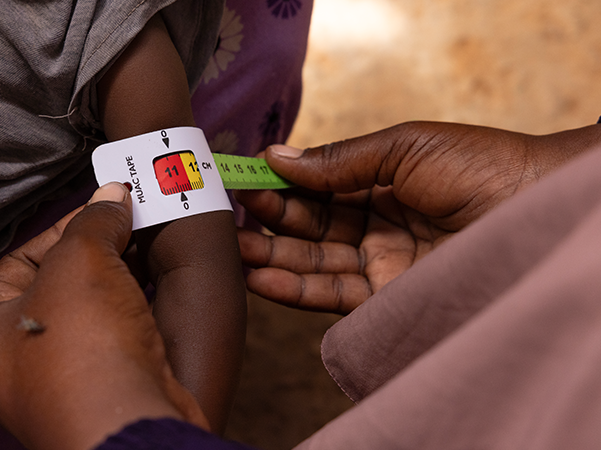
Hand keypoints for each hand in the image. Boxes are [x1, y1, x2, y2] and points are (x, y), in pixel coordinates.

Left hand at [0, 183, 207, 449]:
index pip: (21, 257)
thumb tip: (112, 194)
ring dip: (119, 282)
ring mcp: (58, 381)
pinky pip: (113, 340)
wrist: (127, 422)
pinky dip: (132, 314)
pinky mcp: (99, 393)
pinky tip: (155, 293)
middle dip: (97, 253)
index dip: (65, 227)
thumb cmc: (84, 342)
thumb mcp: (81, 261)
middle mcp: (14, 360)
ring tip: (148, 253)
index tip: (106, 208)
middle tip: (131, 225)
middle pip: (58, 286)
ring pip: (90, 314)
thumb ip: (94, 222)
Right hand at [236, 121, 600, 313]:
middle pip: (310, 227)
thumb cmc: (481, 166)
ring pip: (314, 263)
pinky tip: (261, 277)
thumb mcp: (403, 147)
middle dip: (268, 221)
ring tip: (232, 249)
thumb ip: (338, 160)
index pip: (317, 187)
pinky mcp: (388, 299)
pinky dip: (294, 288)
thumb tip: (276, 155)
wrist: (537, 208)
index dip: (279, 185)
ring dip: (271, 257)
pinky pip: (332, 295)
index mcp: (380, 182)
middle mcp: (376, 224)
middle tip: (227, 216)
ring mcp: (381, 263)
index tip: (241, 179)